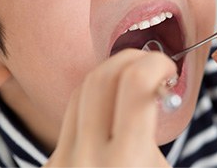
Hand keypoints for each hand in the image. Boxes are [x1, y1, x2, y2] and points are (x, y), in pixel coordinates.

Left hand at [44, 49, 175, 166]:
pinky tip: (109, 114)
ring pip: (80, 92)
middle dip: (131, 59)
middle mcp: (85, 158)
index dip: (156, 63)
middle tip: (149, 68)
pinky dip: (94, 105)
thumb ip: (155, 128)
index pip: (135, 84)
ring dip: (110, 78)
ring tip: (129, 87)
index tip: (167, 69)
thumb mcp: (163, 166)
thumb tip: (155, 86)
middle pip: (101, 77)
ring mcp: (61, 160)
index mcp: (126, 161)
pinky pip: (70, 117)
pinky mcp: (50, 163)